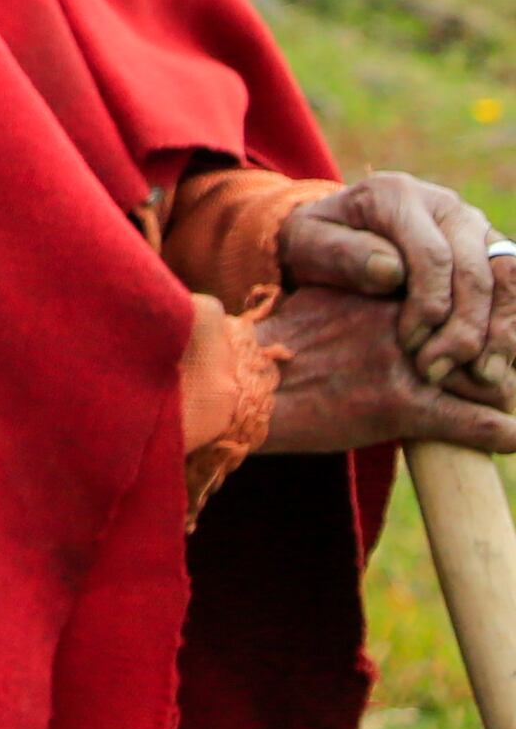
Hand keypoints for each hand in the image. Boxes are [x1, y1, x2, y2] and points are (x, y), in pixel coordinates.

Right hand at [257, 283, 515, 459]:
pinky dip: (499, 432)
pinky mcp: (402, 407)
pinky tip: (508, 436)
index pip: (457, 299)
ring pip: (486, 379)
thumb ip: (367, 300)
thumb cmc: (276, 349)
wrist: (240, 386)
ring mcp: (404, 363)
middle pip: (478, 337)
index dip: (474, 322)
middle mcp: (401, 320)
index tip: (481, 338)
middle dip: (492, 360)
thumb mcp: (325, 305)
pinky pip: (474, 422)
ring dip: (497, 394)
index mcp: (383, 291)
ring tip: (499, 404)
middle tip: (498, 376)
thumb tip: (398, 304)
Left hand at [280, 173, 515, 388]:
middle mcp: (446, 205)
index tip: (410, 345)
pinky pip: (515, 288)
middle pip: (476, 271)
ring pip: (508, 279)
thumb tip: (393, 272)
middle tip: (439, 370)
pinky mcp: (491, 251)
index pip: (432, 256)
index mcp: (398, 196)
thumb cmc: (317, 243)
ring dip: (500, 332)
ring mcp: (475, 227)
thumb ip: (342, 254)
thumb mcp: (308, 243)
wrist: (334, 233)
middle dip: (464, 328)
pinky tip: (493, 365)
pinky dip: (509, 328)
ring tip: (481, 377)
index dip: (428, 306)